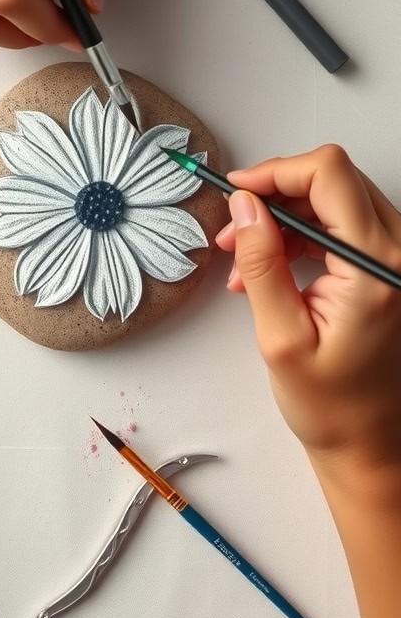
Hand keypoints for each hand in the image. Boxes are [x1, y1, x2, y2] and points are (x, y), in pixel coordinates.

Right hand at [215, 144, 400, 483]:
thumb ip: (261, 265)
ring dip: (286, 216)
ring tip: (243, 256)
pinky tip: (270, 266)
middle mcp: (397, 255)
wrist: (372, 445)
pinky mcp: (388, 269)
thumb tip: (245, 207)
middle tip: (234, 226)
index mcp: (376, 269)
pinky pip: (344, 226)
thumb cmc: (333, 407)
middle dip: (276, 193)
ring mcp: (397, 261)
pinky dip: (303, 234)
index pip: (329, 176)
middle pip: (334, 180)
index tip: (237, 191)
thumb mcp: (281, 338)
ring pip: (336, 199)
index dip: (276, 172)